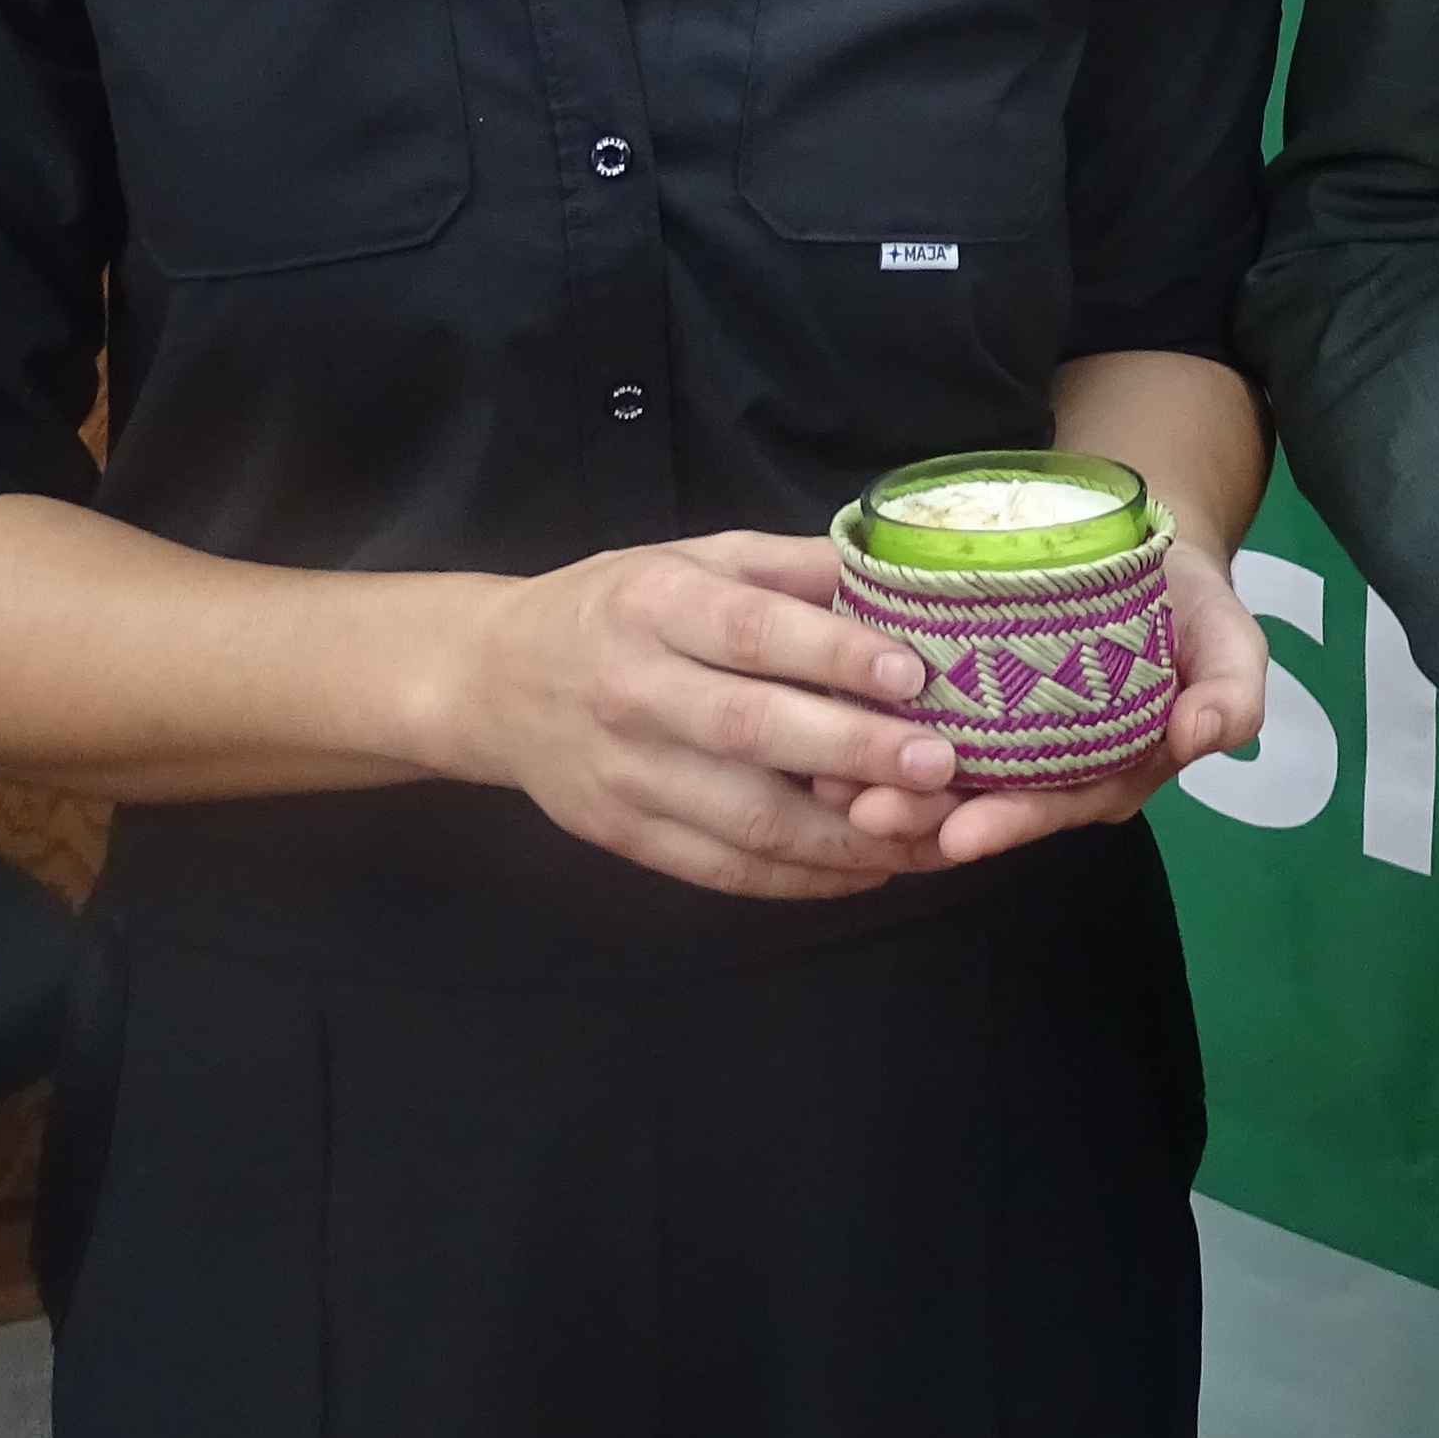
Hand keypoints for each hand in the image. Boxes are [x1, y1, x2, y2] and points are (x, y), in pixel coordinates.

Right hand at [445, 528, 955, 899]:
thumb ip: (792, 568)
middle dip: (855, 754)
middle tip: (942, 764)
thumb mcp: (695, 558)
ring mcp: (625, 775)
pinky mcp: (624, 837)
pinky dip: (805, 879)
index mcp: (653, 604)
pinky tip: (870, 867)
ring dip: (848, 837)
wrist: (496, 680)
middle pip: (752, 732)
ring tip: (931, 833)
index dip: (832, 655)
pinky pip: (726, 871)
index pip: (750, 632)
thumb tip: (902, 576)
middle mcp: (632, 691)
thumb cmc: (618, 607)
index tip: (913, 672)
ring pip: (746, 822)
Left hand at [834, 531, 1275, 864]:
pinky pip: (924, 720)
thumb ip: (1232, 691)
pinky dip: (880, 729)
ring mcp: (1008, 732)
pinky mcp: (971, 690)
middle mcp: (1053, 764)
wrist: (1148, 544)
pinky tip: (831, 728)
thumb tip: (1205, 734)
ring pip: (945, 771)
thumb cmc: (1190, 602)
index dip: (1009, 821)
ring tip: (831, 786)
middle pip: (987, 799)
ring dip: (889, 782)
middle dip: (927, 813)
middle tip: (867, 813)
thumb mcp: (1230, 640)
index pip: (1057, 804)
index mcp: (1114, 768)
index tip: (959, 834)